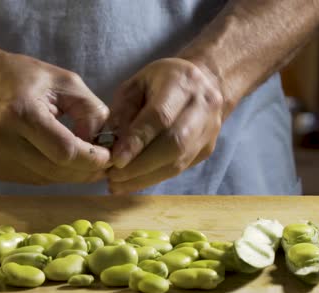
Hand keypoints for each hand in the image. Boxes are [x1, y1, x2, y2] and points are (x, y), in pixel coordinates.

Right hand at [0, 51, 110, 184]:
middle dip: (86, 169)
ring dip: (70, 173)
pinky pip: (33, 180)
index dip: (92, 158)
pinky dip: (51, 172)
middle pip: (58, 172)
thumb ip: (90, 110)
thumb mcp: (62, 80)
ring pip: (48, 180)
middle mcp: (3, 142)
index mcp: (21, 113)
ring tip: (81, 155)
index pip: (65, 152)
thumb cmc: (16, 75)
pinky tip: (54, 155)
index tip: (108, 154)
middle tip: (103, 161)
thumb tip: (101, 144)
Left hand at [107, 58, 223, 193]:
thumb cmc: (161, 82)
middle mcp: (202, 106)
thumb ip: (122, 111)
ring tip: (117, 184)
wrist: (205, 83)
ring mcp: (208, 130)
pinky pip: (179, 169)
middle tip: (113, 176)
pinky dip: (152, 178)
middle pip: (174, 144)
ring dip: (144, 177)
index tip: (116, 159)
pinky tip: (131, 183)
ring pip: (178, 162)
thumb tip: (109, 144)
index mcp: (182, 82)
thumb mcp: (135, 85)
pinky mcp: (207, 149)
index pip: (160, 116)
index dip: (137, 141)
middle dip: (140, 165)